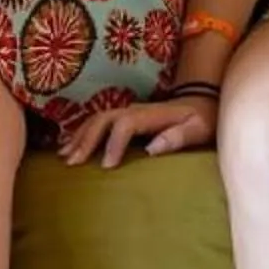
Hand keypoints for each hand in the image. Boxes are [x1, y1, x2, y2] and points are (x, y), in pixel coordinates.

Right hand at [59, 94, 218, 167]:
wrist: (203, 102)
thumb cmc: (202, 119)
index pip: (125, 125)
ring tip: (65, 157)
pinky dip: (82, 134)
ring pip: (96, 120)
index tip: (106, 167)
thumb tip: (153, 147)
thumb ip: (178, 137)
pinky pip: (98, 123)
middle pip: (103, 120)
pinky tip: (70, 147)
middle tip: (73, 163)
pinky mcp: (125, 118)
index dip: (113, 144)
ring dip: (79, 137)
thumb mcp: (198, 129)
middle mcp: (135, 110)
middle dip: (86, 140)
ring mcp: (128, 112)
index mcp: (151, 114)